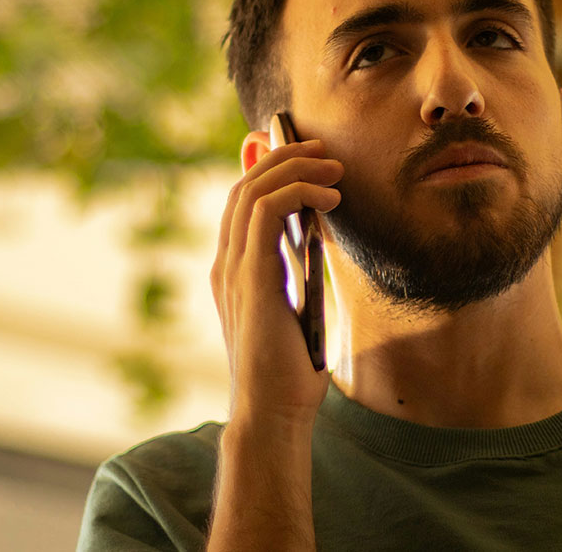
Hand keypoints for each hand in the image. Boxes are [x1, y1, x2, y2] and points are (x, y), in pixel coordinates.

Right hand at [210, 137, 342, 428]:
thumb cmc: (291, 369)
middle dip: (285, 156)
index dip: (270, 167)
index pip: (243, 201)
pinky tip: (331, 200)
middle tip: (325, 150)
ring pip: (254, 190)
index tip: (309, 156)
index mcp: (234, 270)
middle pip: (245, 184)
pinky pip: (267, 211)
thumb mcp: (299, 306)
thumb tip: (320, 236)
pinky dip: (299, 193)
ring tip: (335, 169)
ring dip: (297, 168)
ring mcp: (233, 269)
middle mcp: (226, 263)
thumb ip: (300, 272)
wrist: (274, 411)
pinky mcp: (251, 277)